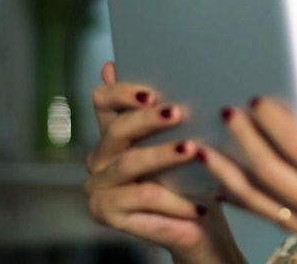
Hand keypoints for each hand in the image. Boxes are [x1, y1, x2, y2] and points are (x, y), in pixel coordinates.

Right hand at [84, 62, 243, 262]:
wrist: (198, 225)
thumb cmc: (191, 178)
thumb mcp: (183, 139)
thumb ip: (165, 110)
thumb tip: (155, 72)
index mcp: (113, 132)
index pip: (103, 100)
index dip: (122, 92)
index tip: (152, 92)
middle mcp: (99, 156)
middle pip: (117, 129)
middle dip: (148, 119)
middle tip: (178, 113)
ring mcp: (98, 185)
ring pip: (130, 162)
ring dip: (163, 155)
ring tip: (192, 150)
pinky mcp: (104, 211)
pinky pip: (143, 197)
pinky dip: (175, 200)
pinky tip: (198, 203)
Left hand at [198, 97, 296, 263]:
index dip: (273, 120)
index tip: (257, 100)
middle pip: (272, 172)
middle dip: (245, 139)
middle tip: (229, 112)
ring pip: (260, 199)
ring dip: (230, 172)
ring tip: (207, 148)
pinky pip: (269, 217)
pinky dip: (243, 200)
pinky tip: (223, 186)